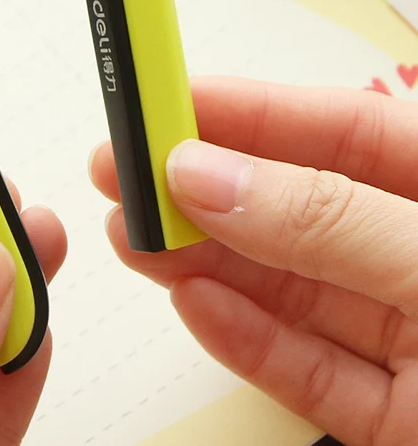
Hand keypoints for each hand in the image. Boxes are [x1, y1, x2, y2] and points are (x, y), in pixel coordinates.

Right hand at [90, 77, 417, 445]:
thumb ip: (326, 220)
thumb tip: (209, 176)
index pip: (346, 131)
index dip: (251, 109)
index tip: (170, 101)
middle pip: (298, 206)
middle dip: (206, 188)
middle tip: (126, 173)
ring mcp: (413, 338)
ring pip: (289, 286)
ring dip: (203, 260)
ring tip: (134, 236)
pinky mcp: (396, 416)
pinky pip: (304, 366)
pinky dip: (243, 336)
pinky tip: (192, 302)